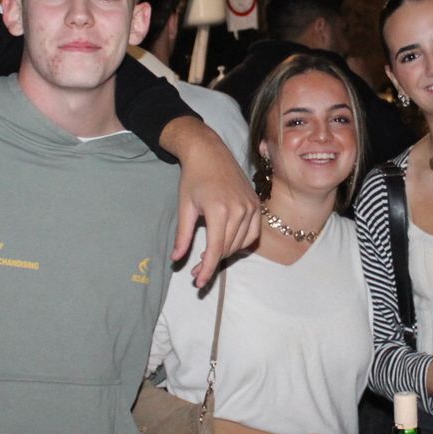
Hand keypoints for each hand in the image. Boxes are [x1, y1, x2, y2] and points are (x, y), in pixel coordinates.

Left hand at [161, 117, 259, 287]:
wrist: (210, 151)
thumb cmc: (194, 177)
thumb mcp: (185, 206)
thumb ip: (183, 235)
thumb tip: (176, 259)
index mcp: (219, 210)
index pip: (215, 249)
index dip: (206, 269)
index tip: (198, 282)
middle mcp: (239, 210)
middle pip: (228, 248)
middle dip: (212, 263)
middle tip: (196, 271)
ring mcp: (251, 206)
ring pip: (240, 243)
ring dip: (225, 254)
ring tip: (209, 257)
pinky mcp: (256, 204)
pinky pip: (253, 233)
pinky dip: (241, 243)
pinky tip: (228, 244)